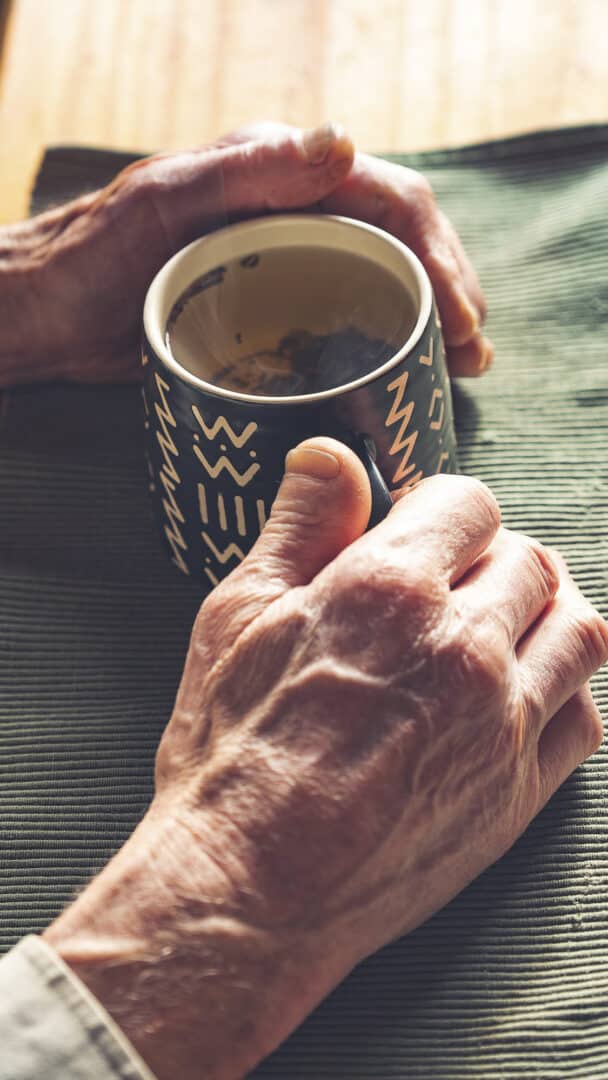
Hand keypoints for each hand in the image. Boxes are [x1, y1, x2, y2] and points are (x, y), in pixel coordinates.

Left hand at [0, 122, 489, 386]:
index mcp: (275, 169)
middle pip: (398, 235)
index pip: (386, 199)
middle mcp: (289, 203)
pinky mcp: (270, 296)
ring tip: (462, 364)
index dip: (438, 257)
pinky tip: (407, 365)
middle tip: (476, 352)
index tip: (463, 321)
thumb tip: (342, 144)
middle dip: (449, 288)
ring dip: (429, 312)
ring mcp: (283, 251)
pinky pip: (345, 305)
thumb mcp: (162, 206)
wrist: (47, 311)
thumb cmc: (90, 258)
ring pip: (380, 270)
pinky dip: (386, 333)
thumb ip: (245, 173)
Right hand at [44, 442, 606, 1079]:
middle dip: (494, 556)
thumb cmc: (231, 752)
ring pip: (578, 629)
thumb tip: (331, 457)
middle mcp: (462, 645)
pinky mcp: (519, 791)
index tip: (424, 531)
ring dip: (548, 610)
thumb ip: (299, 526)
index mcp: (390, 588)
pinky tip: (524, 692)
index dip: (444, 509)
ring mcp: (501, 721)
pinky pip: (583, 717)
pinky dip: (564, 690)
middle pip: (530, 560)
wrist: (250, 886)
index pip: (470, 504)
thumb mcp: (237, 616)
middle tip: (456, 581)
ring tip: (505, 622)